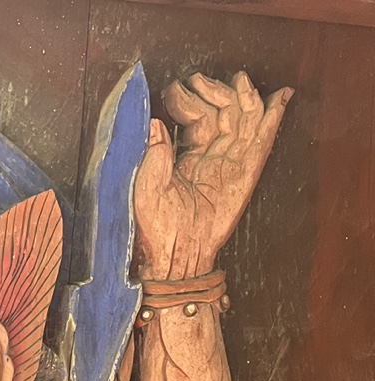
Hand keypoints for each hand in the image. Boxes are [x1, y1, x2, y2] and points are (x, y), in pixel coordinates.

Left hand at [135, 71, 291, 279]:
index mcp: (188, 158)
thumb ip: (154, 154)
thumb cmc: (157, 226)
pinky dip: (272, 119)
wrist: (177, 253)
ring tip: (238, 78)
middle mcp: (213, 158)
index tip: (175, 89)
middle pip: (223, 112)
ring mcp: (231, 165)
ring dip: (242, 96)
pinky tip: (280, 98)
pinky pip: (262, 142)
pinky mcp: (246, 175)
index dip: (188, 99)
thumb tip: (155, 123)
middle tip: (199, 79)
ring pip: (243, 120)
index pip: (197, 117)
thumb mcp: (147, 187)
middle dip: (214, 90)